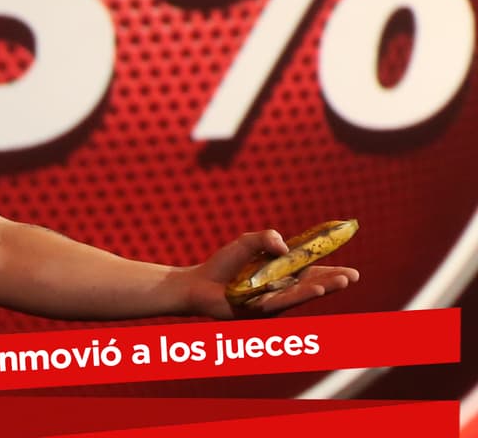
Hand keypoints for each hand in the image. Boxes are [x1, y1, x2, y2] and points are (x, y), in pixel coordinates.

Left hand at [183, 230, 359, 318]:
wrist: (198, 283)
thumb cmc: (224, 265)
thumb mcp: (246, 242)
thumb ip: (266, 238)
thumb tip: (286, 247)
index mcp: (282, 275)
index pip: (312, 272)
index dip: (331, 272)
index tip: (352, 271)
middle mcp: (281, 290)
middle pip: (312, 285)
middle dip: (333, 281)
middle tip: (352, 276)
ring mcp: (273, 302)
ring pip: (301, 294)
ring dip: (321, 288)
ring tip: (341, 282)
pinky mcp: (261, 312)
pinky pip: (282, 302)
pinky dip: (298, 295)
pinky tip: (315, 290)